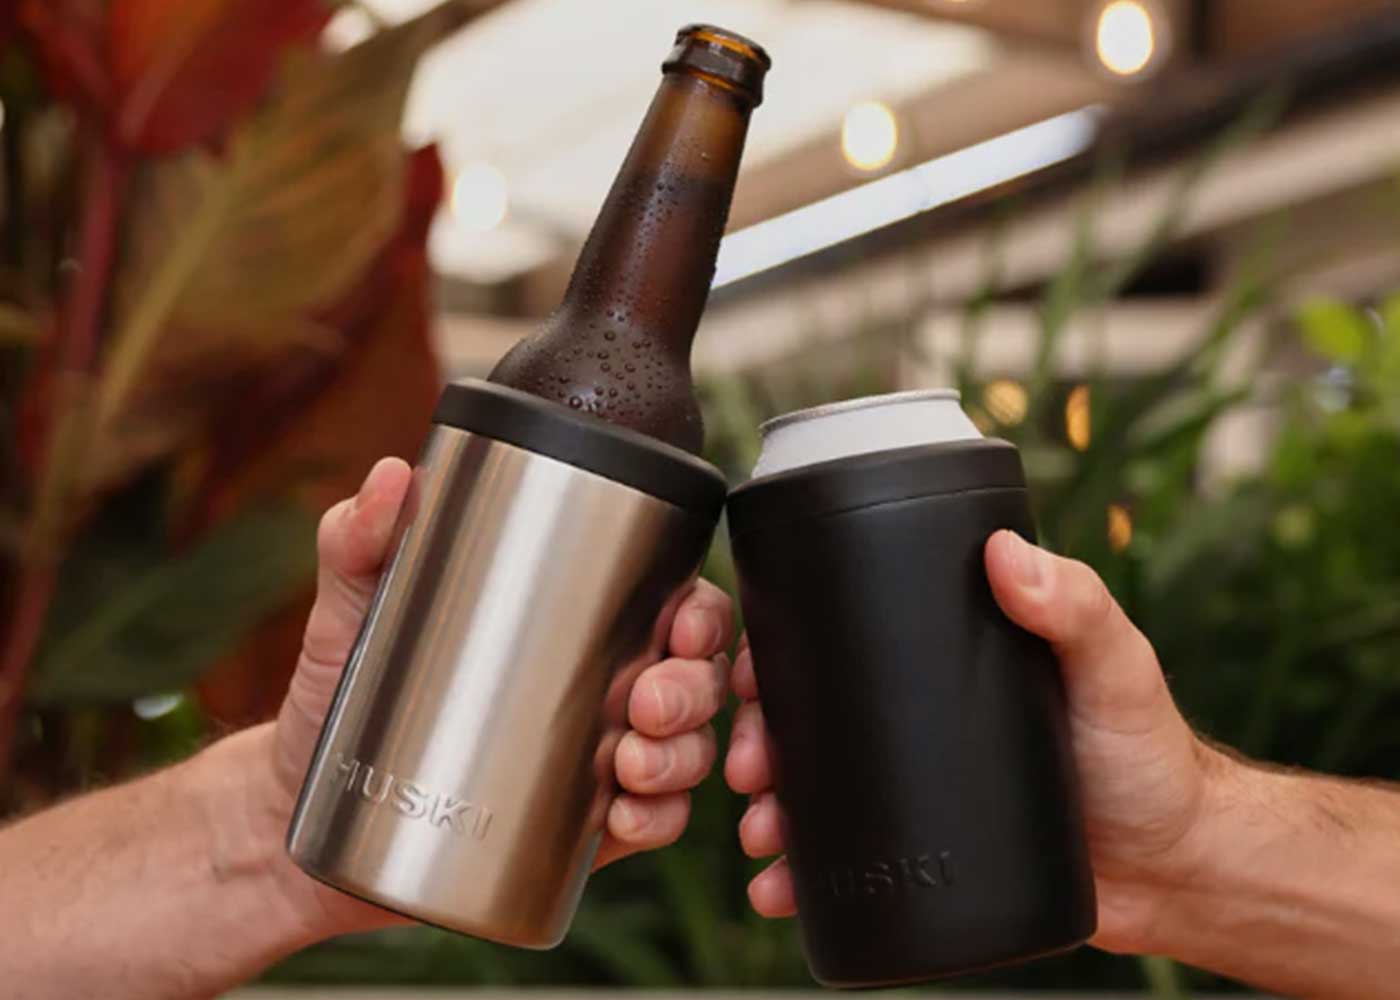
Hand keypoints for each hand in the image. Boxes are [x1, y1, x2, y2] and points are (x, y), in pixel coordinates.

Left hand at [262, 457, 733, 931]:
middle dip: (694, 687)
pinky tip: (629, 817)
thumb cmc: (343, 689)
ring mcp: (598, 758)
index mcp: (575, 619)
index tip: (682, 623)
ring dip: (682, 757)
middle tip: (648, 702)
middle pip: (695, 676)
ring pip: (687, 751)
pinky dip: (659, 819)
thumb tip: (395, 476)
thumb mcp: (351, 603)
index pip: (671, 602)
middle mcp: (603, 684)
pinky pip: (655, 822)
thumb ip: (362, 535)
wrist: (303, 803)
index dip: (700, 611)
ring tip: (629, 763)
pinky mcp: (581, 829)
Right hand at [726, 529, 1229, 954]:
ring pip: (814, 790)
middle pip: (808, 718)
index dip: (777, 651)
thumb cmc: (1151, 755)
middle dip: (758, 738)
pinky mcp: (924, 856)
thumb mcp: (1113, 665)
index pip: (838, 641)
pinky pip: (846, 863)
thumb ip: (1075, 605)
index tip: (749, 672)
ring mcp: (914, 789)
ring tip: (760, 832)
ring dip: (767, 807)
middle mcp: (914, 720)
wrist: (1179, 869)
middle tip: (750, 767)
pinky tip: (777, 888)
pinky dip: (802, 875)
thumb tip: (1006, 554)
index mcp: (941, 661)